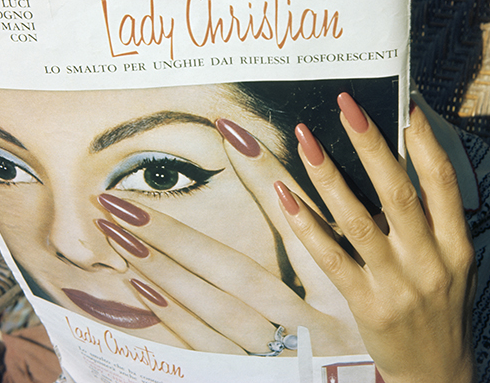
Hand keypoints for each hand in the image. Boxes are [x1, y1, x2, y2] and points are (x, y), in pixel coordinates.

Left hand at [94, 120, 364, 356]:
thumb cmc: (370, 339)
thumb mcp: (366, 290)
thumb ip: (338, 241)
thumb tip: (301, 186)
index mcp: (349, 293)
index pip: (301, 222)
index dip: (267, 174)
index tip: (231, 131)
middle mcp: (317, 328)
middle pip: (238, 273)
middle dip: (177, 235)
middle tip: (121, 201)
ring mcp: (285, 359)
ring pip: (215, 308)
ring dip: (163, 269)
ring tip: (119, 233)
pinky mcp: (258, 379)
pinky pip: (209, 350)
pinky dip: (174, 316)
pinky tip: (141, 284)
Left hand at [276, 93, 476, 382]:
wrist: (436, 372)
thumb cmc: (442, 304)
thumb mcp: (454, 260)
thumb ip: (433, 217)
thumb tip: (399, 160)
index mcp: (456, 245)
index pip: (442, 182)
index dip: (424, 141)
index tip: (404, 105)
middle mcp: (429, 261)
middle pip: (397, 192)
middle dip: (371, 144)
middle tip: (347, 106)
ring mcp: (397, 285)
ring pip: (358, 220)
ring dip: (328, 176)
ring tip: (305, 138)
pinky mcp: (366, 305)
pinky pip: (331, 258)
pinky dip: (307, 225)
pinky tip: (285, 195)